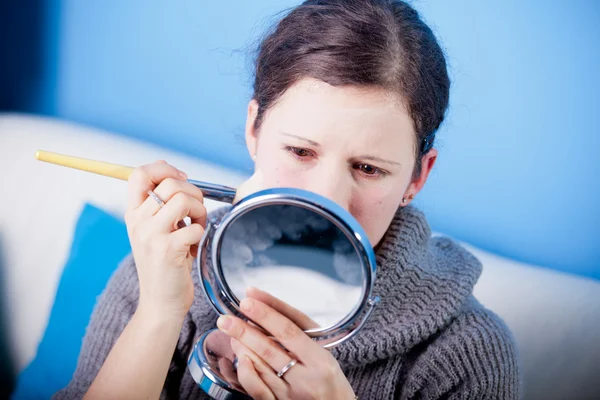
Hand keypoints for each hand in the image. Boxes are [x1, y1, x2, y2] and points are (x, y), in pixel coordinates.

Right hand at [125, 160, 206, 320]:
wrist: (161, 302)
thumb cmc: (165, 264)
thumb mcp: (155, 231)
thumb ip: (161, 206)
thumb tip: (179, 177)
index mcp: (133, 214)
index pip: (138, 174)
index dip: (163, 168)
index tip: (182, 178)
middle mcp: (137, 221)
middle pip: (170, 183)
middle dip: (194, 192)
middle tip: (197, 211)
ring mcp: (151, 235)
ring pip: (183, 199)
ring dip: (200, 211)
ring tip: (196, 227)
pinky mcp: (167, 250)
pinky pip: (196, 227)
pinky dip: (201, 235)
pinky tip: (193, 248)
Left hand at [216, 294, 355, 399]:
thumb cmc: (332, 384)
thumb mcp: (326, 355)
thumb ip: (301, 337)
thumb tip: (268, 312)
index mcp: (320, 361)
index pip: (289, 331)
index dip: (266, 314)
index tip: (249, 300)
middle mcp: (306, 379)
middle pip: (269, 348)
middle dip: (244, 330)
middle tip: (227, 317)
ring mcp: (291, 395)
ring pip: (260, 367)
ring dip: (242, 346)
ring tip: (230, 331)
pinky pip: (257, 390)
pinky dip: (245, 372)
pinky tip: (239, 358)